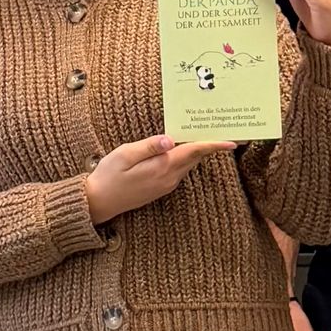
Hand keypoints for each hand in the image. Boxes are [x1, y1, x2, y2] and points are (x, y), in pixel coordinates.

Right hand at [85, 135, 229, 223]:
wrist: (99, 202)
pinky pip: (181, 169)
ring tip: (206, 133)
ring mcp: (166, 185)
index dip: (213, 145)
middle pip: (195, 157)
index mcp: (162, 167)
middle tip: (221, 128)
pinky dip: (187, 157)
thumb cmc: (108, 175)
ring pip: (189, 164)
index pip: (193, 152)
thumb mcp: (124, 155)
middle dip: (210, 145)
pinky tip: (184, 147)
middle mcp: (169, 178)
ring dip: (198, 150)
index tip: (231, 141)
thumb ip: (148, 147)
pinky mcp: (161, 187)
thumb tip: (170, 139)